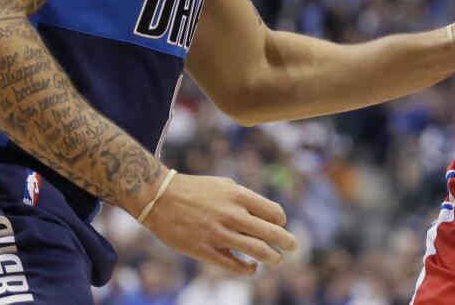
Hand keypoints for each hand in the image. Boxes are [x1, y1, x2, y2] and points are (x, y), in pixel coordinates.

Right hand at [139, 173, 298, 274]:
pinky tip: (251, 268)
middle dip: (287, 242)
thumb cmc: (196, 191)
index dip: (280, 222)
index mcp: (239, 196)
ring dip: (272, 258)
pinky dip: (248, 269)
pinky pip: (234, 265)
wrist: (160, 199)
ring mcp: (219, 234)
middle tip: (293, 246)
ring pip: (257, 251)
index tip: (278, 225)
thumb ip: (245, 200)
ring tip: (277, 260)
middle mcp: (233, 215)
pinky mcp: (205, 250)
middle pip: (271, 233)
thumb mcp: (225, 186)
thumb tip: (266, 215)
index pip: (274, 214)